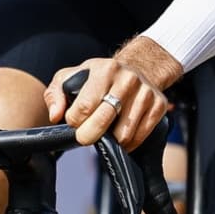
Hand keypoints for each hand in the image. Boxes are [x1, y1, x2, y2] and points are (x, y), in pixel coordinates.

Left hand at [47, 52, 175, 149]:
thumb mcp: (73, 76)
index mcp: (105, 70)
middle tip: (84, 137)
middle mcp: (128, 80)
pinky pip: (138, 138)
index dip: (74, 121)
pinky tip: (119, 134)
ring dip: (109, 140)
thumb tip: (55, 116)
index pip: (84, 107)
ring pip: (122, 135)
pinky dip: (126, 143)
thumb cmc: (99, 77)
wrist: (138, 69)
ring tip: (105, 130)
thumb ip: (55, 94)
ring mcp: (145, 94)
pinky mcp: (159, 106)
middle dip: (88, 136)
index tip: (73, 122)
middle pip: (103, 122)